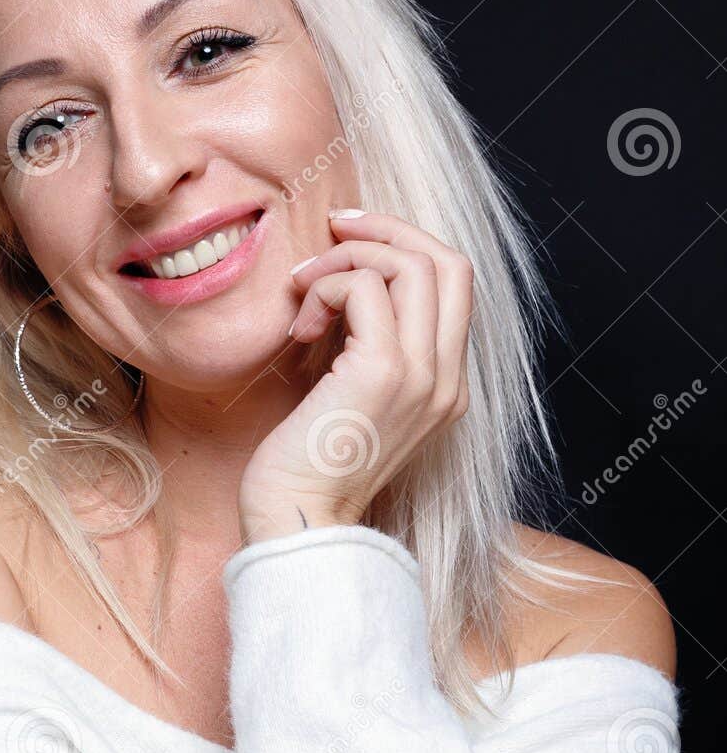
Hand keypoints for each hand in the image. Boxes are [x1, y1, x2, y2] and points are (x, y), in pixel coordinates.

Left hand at [237, 211, 472, 543]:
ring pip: (411, 264)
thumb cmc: (307, 466)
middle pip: (447, 260)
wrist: (298, 523)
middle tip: (333, 231)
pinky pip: (364, 287)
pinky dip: (325, 287)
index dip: (406, 244)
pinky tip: (298, 327)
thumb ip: (366, 348)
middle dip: (386, 230)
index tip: (352, 240)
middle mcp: (446, 379)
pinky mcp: (383, 372)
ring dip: (347, 259)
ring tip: (305, 293)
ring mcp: (422, 376)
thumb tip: (345, 283)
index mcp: (446, 386)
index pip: (455, 284)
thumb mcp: (351, 399)